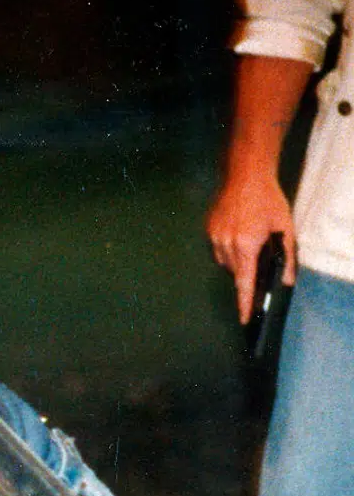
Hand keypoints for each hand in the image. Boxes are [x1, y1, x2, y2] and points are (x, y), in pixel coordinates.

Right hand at [205, 53, 311, 321]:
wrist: (244, 175)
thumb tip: (286, 281)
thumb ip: (287, 256)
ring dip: (236, 258)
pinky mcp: (207, 230)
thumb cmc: (268, 200)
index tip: (243, 320)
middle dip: (246, 270)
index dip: (244, 303)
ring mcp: (213, 237)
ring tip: (247, 237)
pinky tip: (237, 229)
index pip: (244, 283)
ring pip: (224, 261)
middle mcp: (226, 245)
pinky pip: (216, 248)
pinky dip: (226, 246)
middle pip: (234, 272)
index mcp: (246, 246)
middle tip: (258, 254)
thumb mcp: (285, 227)